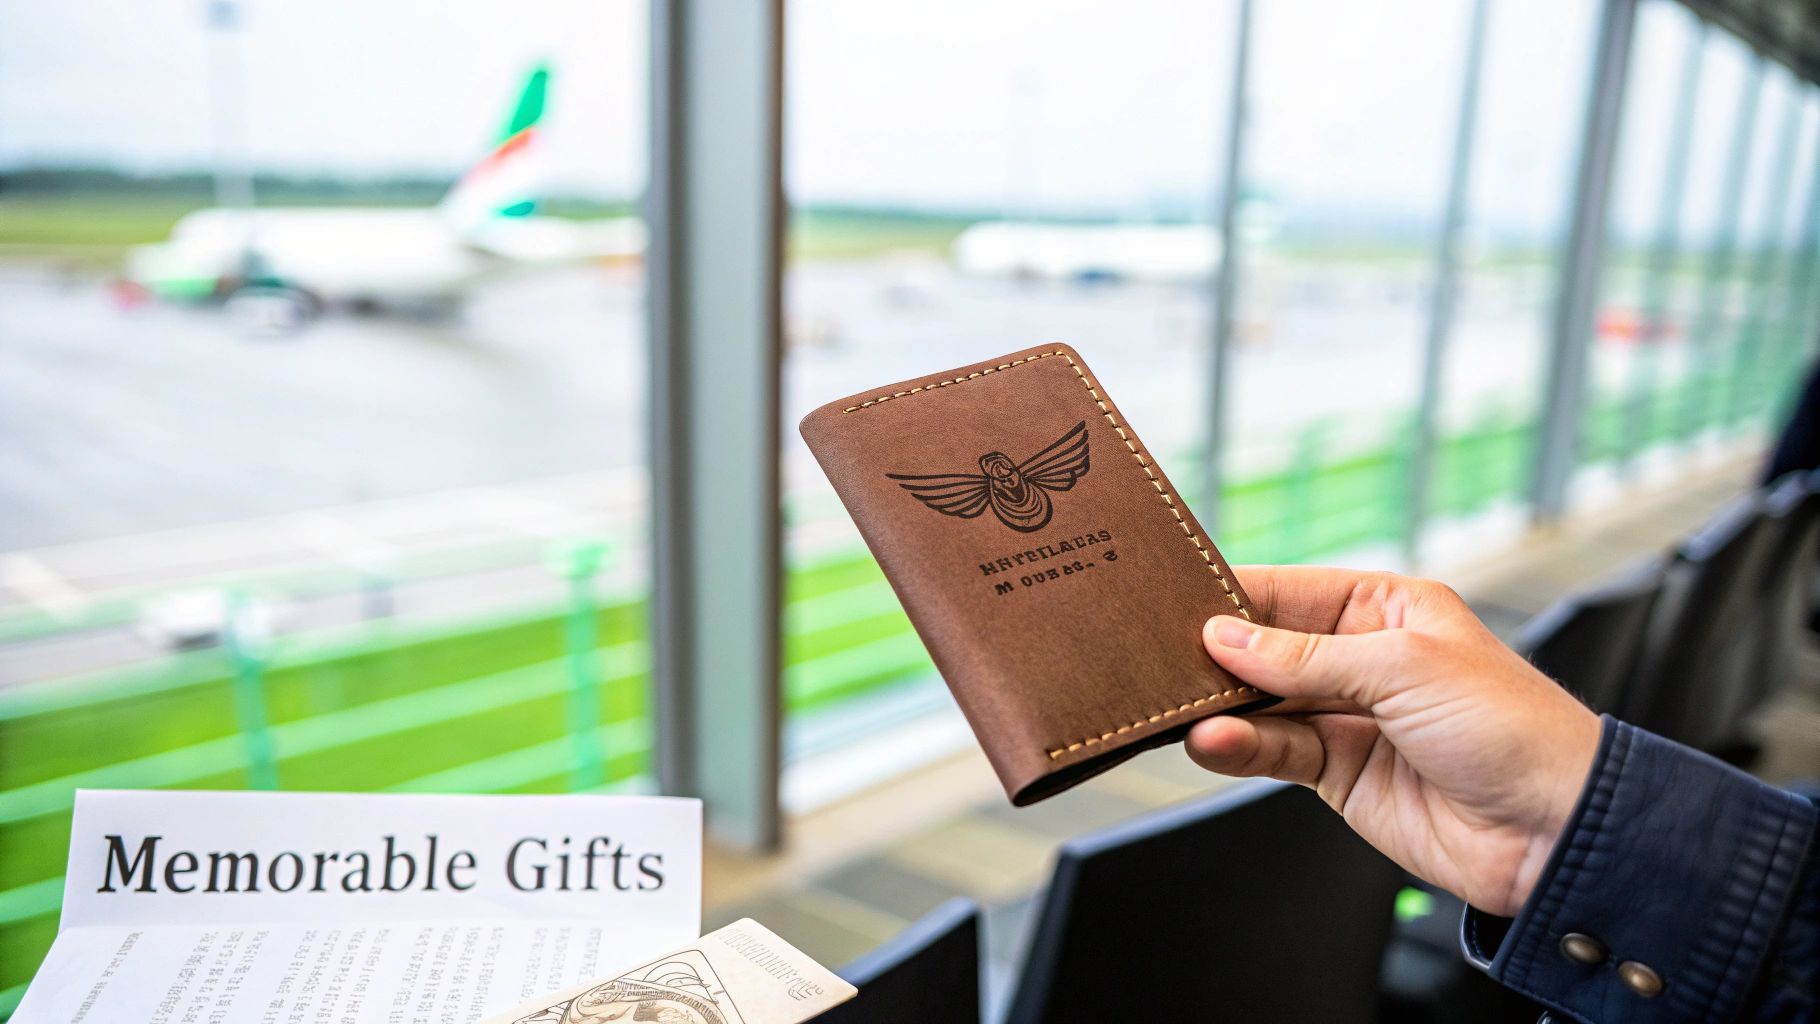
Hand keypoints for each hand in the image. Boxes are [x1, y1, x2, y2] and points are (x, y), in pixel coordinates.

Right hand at [1186, 565, 1601, 915]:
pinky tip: (1213, 744)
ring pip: (1261, 704)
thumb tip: (1225, 637)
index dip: (1235, 597)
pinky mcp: (1338, 773)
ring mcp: (1348, 717)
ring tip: (1184, 711)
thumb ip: (1305, 656)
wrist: (1554, 831)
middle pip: (1266, 648)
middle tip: (1162, 659)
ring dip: (1222, 708)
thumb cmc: (1513, 729)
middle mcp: (1363, 658)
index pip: (1291, 592)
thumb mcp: (1403, 668)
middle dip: (1217, 655)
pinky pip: (1273, 753)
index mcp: (1386, 608)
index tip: (1177, 602)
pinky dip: (1239, 748)